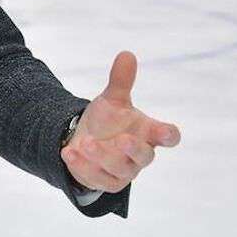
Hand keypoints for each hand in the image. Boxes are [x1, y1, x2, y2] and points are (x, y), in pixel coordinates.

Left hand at [60, 51, 180, 193]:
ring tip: (85, 142)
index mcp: (147, 133)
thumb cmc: (108, 121)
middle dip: (133, 149)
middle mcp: (139, 154)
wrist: (85, 141)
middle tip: (121, 139)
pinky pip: (97, 178)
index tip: (165, 131)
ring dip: (101, 156)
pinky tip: (68, 152)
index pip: (168, 136)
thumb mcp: (113, 100)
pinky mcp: (106, 182)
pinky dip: (82, 166)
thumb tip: (126, 54)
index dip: (168, 135)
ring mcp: (124, 171)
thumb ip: (121, 81)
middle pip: (145, 156)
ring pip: (119, 169)